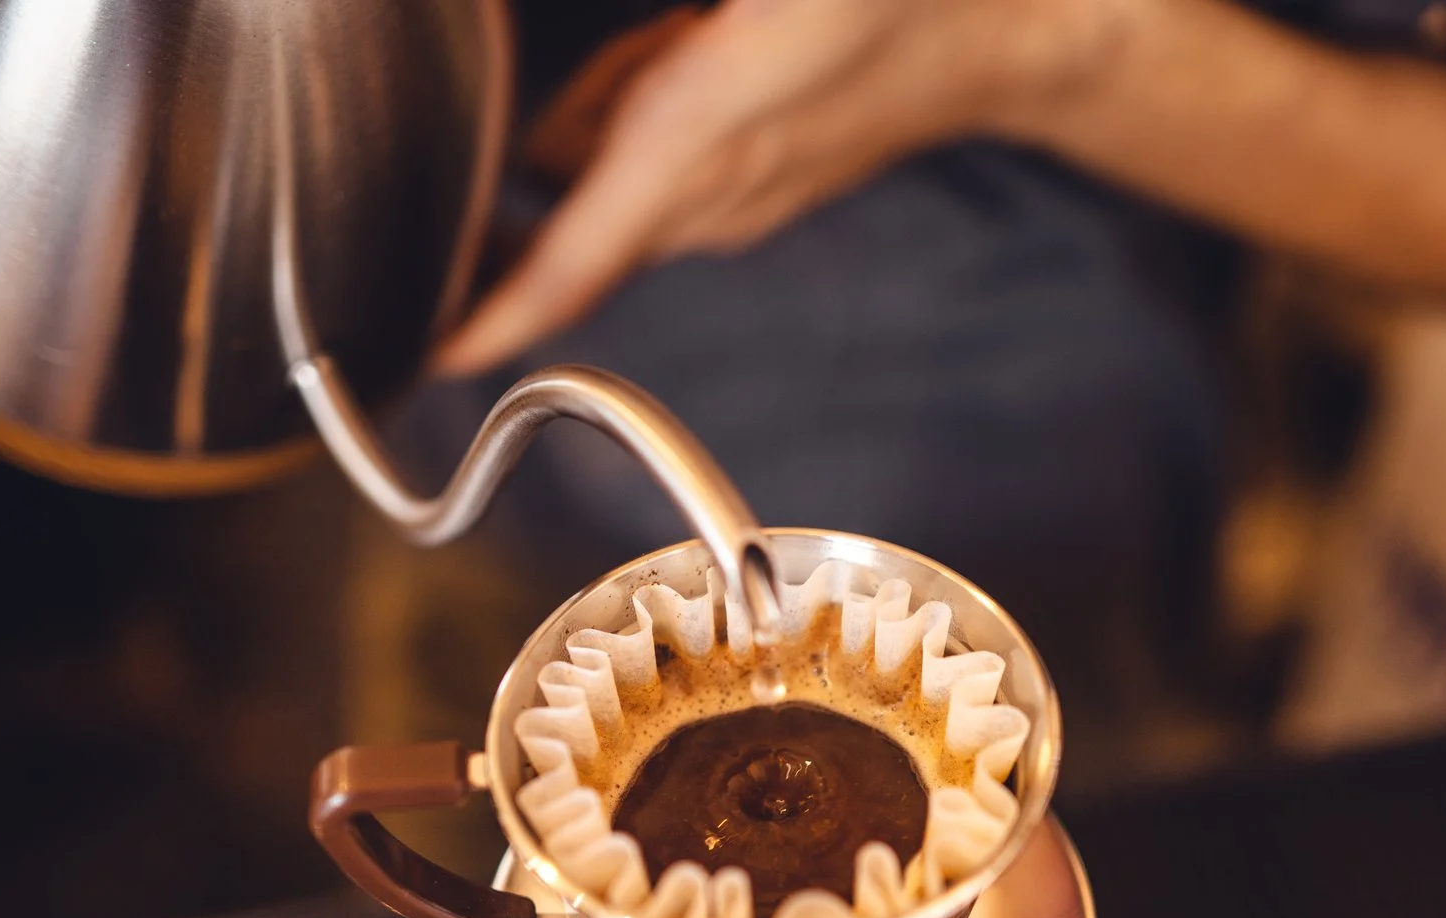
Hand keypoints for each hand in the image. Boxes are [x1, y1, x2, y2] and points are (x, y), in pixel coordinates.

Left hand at [434, 0, 1124, 374]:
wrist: (1009, 32)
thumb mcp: (742, 7)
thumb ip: (644, 59)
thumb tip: (562, 129)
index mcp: (690, 144)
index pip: (567, 263)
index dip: (494, 320)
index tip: (437, 355)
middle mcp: (712, 195)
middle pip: (576, 210)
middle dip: (551, 160)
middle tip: (638, 59)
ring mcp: (745, 201)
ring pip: (621, 180)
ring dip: (612, 119)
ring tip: (689, 35)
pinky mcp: (770, 187)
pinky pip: (671, 169)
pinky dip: (655, 115)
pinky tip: (712, 45)